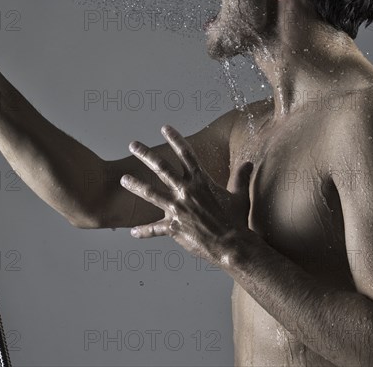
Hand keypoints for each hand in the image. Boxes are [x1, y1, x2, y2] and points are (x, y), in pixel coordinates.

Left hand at [120, 124, 253, 265]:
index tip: (165, 127)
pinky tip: (133, 233)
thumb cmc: (237, 220)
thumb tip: (249, 163)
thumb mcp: (240, 195)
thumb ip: (241, 177)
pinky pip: (154, 229)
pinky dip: (144, 231)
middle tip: (132, 144)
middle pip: (161, 168)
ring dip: (135, 185)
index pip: (186, 154)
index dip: (175, 139)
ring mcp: (177, 209)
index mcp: (200, 181)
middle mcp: (185, 191)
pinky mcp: (173, 228)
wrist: (232, 245)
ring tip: (123, 178)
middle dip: (145, 154)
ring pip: (150, 193)